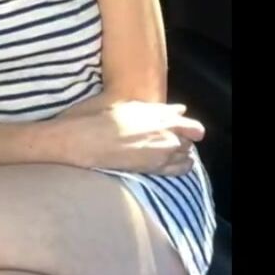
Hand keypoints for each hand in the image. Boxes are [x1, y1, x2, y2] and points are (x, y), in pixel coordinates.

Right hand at [58, 101, 204, 174]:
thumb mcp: (128, 106)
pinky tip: (166, 165)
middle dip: (184, 138)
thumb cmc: (98, 118)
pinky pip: (180, 168)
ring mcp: (162, 149)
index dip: (185, 126)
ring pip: (188, 153)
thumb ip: (157, 110)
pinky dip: (179, 166)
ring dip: (181, 153)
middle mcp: (166, 130)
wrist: (82, 140)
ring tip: (165, 154)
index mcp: (159, 113)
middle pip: (192, 137)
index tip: (177, 129)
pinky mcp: (155, 166)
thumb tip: (179, 110)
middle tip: (169, 142)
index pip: (187, 121)